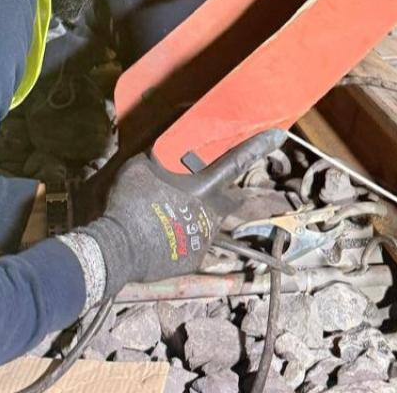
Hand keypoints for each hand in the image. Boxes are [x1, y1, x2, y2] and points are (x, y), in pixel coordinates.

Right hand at [79, 129, 285, 293]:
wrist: (118, 249)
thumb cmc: (129, 204)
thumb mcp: (139, 167)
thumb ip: (158, 154)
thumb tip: (164, 145)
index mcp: (202, 188)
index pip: (236, 161)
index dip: (258, 146)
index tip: (279, 135)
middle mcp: (211, 214)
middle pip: (226, 199)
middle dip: (220, 194)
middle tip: (196, 191)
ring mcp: (204, 239)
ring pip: (209, 223)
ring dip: (196, 217)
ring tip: (167, 217)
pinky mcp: (193, 260)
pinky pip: (193, 245)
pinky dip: (182, 240)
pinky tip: (161, 237)